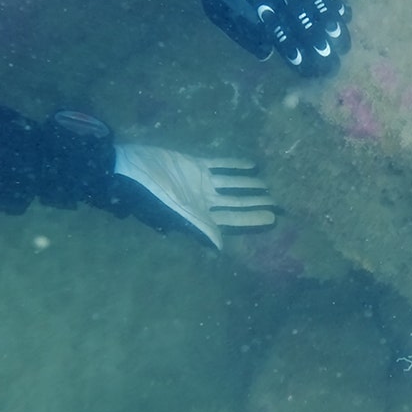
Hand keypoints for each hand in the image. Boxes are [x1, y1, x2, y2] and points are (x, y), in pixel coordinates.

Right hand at [109, 144, 275, 249]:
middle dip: (257, 203)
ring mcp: (202, 182)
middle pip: (237, 202)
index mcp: (201, 216)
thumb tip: (221, 248)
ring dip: (250, 185)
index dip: (253, 219)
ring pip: (232, 184)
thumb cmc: (153, 197)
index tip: (274, 219)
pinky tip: (252, 165)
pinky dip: (236, 166)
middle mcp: (205, 201)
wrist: (132, 171)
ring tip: (268, 184)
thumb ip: (201, 229)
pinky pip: (221, 165)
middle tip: (280, 202)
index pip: (234, 219)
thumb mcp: (178, 216)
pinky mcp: (196, 164)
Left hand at [192, 0, 351, 77]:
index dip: (294, 50)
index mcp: (256, 7)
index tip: (305, 66)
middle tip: (332, 62)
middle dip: (320, 44)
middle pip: (305, 23)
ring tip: (343, 43)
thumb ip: (243, 33)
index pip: (280, 35)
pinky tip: (343, 13)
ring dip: (332, 26)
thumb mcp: (218, 11)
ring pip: (318, 5)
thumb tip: (267, 53)